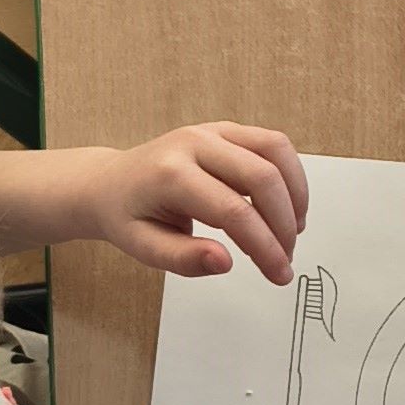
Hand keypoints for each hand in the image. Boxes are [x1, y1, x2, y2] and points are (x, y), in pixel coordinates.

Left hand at [64, 125, 308, 281]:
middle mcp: (194, 143)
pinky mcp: (226, 130)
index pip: (233, 211)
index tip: (279, 274)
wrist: (110, 183)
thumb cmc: (126, 216)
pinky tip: (285, 205)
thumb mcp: (142, 247)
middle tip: (286, 257)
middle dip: (284, 224)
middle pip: (262, 178)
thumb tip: (225, 263)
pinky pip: (272, 143)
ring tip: (293, 229)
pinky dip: (289, 174)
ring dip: (295, 194)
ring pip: (276, 151)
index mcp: (169, 174)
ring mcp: (212, 131)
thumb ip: (183, 258)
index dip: (265, 246)